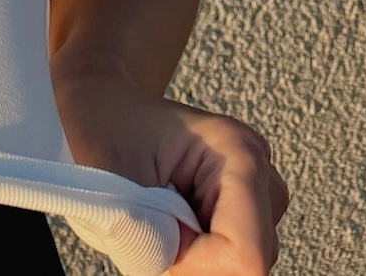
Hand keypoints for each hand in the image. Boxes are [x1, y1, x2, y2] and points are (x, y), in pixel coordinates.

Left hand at [56, 74, 287, 272]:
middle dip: (199, 261)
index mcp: (237, 151)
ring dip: (200, 257)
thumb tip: (173, 263)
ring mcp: (259, 187)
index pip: (246, 253)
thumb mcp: (115, 184)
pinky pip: (233, 252)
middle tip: (156, 225)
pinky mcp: (247, 204)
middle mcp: (259, 168)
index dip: (199, 264)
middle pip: (251, 260)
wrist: (106, 106)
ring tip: (164, 217)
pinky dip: (201, 252)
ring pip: (244, 261)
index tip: (159, 237)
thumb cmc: (106, 129)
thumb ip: (148, 235)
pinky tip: (176, 220)